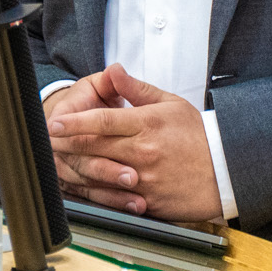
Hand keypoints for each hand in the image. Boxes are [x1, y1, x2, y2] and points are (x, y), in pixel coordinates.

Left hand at [47, 64, 221, 222]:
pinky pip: (116, 197)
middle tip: (46, 140)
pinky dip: (97, 191)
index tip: (54, 122)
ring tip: (57, 161)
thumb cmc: (198, 136)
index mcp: (147, 124)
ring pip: (100, 173)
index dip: (74, 122)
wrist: (225, 172)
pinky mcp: (147, 200)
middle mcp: (143, 151)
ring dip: (75, 167)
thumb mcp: (170, 103)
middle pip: (94, 146)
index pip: (102, 121)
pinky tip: (82, 187)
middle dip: (66, 143)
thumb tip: (114, 69)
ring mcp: (144, 179)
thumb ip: (137, 89)